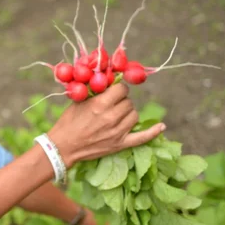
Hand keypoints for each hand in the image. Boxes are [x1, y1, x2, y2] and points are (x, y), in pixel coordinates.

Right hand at [47, 83, 165, 167]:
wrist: (63, 146)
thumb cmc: (68, 122)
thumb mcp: (79, 101)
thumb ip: (95, 91)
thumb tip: (108, 79)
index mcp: (101, 104)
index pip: (122, 89)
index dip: (118, 88)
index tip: (113, 90)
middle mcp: (112, 117)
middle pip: (128, 102)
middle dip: (121, 100)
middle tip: (111, 104)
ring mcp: (118, 132)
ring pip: (134, 114)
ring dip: (128, 112)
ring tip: (117, 114)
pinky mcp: (120, 144)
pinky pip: (142, 137)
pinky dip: (153, 132)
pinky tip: (161, 126)